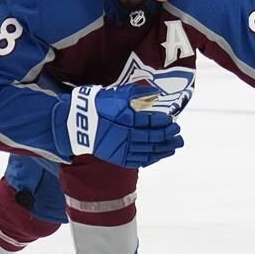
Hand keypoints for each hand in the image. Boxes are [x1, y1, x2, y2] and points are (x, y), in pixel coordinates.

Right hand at [51, 84, 183, 167]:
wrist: (76, 123)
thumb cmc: (98, 105)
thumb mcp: (116, 95)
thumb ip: (136, 93)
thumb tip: (154, 92)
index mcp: (126, 119)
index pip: (150, 122)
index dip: (163, 122)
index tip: (172, 120)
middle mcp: (126, 136)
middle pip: (153, 138)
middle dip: (168, 135)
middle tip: (178, 132)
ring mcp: (122, 149)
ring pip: (148, 151)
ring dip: (164, 149)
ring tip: (175, 145)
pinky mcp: (118, 158)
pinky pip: (139, 161)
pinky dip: (152, 158)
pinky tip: (160, 154)